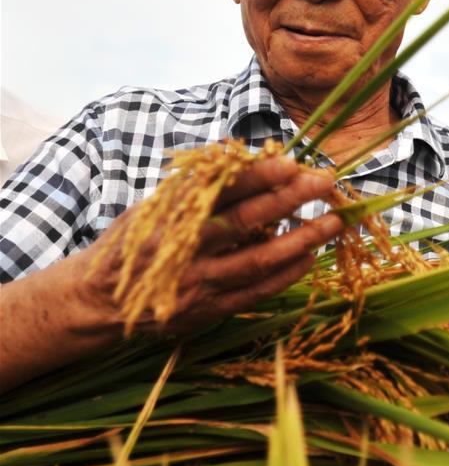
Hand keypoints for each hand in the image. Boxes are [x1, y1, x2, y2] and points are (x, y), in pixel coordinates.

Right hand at [78, 155, 342, 335]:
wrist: (100, 301)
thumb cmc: (133, 243)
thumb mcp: (153, 206)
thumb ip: (194, 186)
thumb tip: (237, 155)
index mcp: (170, 216)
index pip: (220, 190)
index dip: (257, 175)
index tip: (291, 161)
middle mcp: (185, 249)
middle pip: (245, 221)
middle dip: (289, 200)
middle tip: (324, 182)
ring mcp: (198, 283)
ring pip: (258, 260)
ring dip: (300, 240)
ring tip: (332, 222)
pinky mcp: (208, 310)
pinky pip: (256, 292)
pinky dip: (286, 274)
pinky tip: (309, 257)